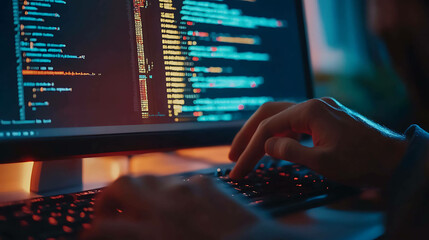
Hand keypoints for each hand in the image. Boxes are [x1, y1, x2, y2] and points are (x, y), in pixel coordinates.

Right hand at [81, 175, 261, 239]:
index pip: (105, 228)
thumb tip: (130, 235)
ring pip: (150, 177)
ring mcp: (189, 190)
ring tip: (141, 206)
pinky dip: (172, 192)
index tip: (90, 237)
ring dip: (139, 191)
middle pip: (122, 185)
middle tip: (110, 213)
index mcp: (156, 233)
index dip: (91, 234)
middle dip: (109, 198)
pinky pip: (181, 181)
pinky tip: (179, 205)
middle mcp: (168, 207)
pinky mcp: (209, 184)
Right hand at [229, 97, 407, 186]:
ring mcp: (319, 111)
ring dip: (261, 133)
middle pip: (269, 114)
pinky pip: (293, 124)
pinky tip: (273, 149)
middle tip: (233, 155)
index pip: (268, 128)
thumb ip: (291, 152)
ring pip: (280, 117)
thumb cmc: (363, 161)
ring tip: (247, 152)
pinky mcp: (324, 120)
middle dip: (248, 135)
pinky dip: (278, 135)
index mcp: (310, 111)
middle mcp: (312, 105)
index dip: (249, 150)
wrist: (394, 158)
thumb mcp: (324, 162)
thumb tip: (267, 146)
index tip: (237, 169)